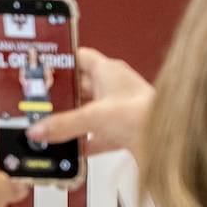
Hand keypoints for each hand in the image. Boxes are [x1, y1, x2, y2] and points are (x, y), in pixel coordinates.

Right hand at [25, 47, 153, 154]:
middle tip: (39, 102)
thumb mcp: (93, 116)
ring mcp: (118, 109)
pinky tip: (69, 149)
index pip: (79, 57)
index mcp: (109, 71)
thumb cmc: (144, 113)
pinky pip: (95, 135)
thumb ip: (62, 124)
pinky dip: (81, 142)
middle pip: (79, 87)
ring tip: (50, 126)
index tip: (42, 68)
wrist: (168, 141)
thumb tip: (37, 129)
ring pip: (86, 111)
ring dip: (70, 120)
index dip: (61, 61)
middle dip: (60, 96)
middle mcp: (114, 87)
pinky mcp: (121, 130)